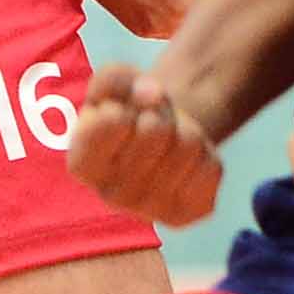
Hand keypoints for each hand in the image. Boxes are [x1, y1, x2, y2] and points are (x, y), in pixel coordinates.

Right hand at [69, 64, 223, 225]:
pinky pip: (211, 169)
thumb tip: (150, 91)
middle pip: (156, 129)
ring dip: (185, 131)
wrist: (160, 144)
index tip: (123, 109)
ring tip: (170, 139)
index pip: (113, 120)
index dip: (127, 102)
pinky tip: (186, 162)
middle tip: (153, 121)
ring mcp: (148, 210)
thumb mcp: (112, 86)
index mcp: (81, 164)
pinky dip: (206, 154)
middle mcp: (109, 195)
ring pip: (188, 145)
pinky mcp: (184, 214)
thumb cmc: (129, 113)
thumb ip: (114, 79)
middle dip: (160, 113)